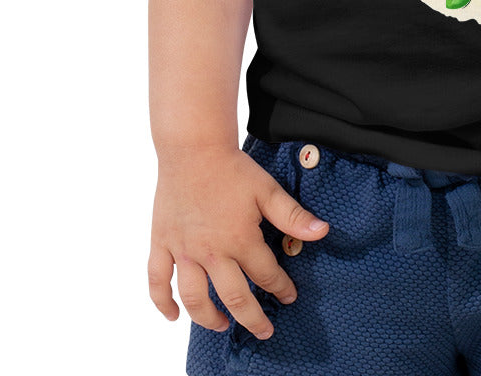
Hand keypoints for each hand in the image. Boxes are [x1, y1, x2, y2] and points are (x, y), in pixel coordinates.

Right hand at [148, 146, 328, 338]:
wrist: (193, 150)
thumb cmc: (232, 169)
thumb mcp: (268, 190)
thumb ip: (293, 216)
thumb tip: (323, 232)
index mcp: (240, 240)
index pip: (266, 274)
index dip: (281, 288)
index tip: (289, 296)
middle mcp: (211, 252)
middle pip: (233, 297)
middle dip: (252, 318)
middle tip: (264, 331)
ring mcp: (183, 251)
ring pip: (194, 298)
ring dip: (208, 318)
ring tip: (222, 325)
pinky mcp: (162, 243)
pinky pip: (157, 281)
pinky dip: (162, 302)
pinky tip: (172, 315)